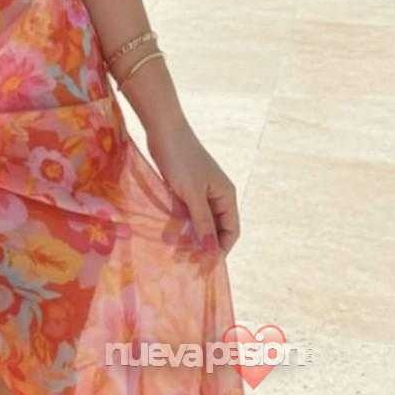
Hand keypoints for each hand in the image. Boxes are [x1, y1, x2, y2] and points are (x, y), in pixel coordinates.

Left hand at [144, 117, 239, 255]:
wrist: (163, 129)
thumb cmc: (180, 159)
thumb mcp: (192, 194)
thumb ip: (203, 222)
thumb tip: (212, 250)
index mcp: (226, 195)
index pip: (231, 230)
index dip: (221, 249)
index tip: (205, 265)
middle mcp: (217, 195)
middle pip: (217, 228)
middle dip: (206, 246)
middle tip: (189, 264)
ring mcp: (201, 191)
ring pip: (201, 221)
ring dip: (192, 236)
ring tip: (179, 254)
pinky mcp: (186, 187)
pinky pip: (188, 212)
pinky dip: (182, 224)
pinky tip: (171, 235)